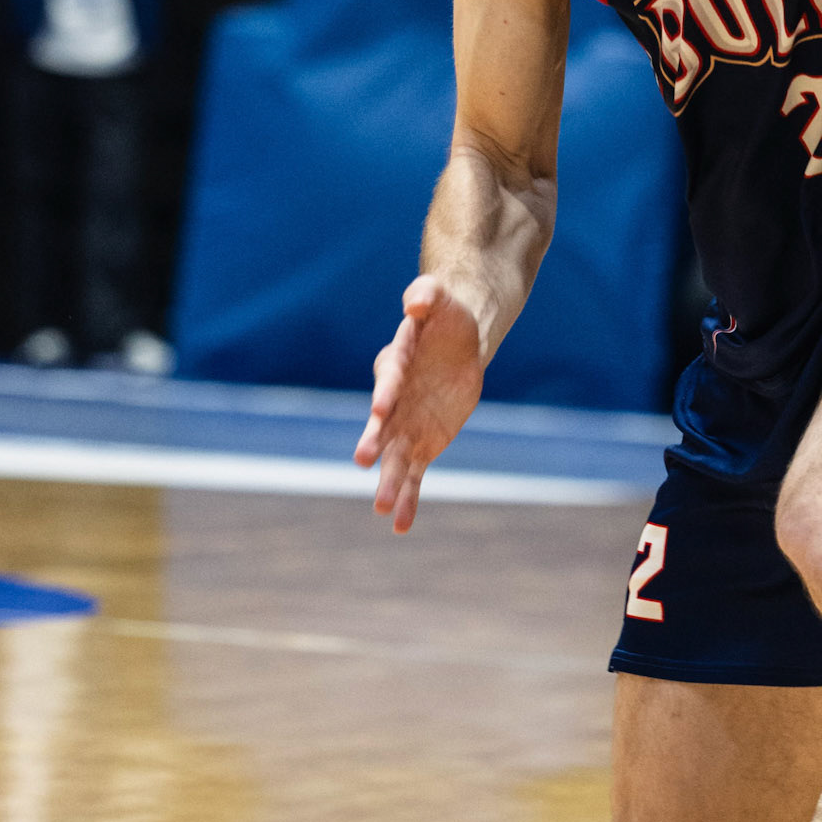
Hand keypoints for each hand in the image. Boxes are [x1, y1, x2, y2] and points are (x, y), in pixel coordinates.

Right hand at [354, 275, 484, 532]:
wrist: (456, 342)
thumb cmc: (443, 317)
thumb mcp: (438, 300)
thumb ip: (425, 296)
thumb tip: (415, 302)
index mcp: (396, 363)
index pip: (390, 378)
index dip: (387, 392)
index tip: (382, 409)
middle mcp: (394, 400)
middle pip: (383, 424)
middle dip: (375, 442)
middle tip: (364, 462)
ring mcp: (406, 425)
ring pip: (396, 457)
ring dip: (391, 481)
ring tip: (383, 508)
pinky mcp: (423, 443)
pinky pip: (414, 473)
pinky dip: (409, 497)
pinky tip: (401, 524)